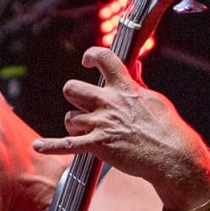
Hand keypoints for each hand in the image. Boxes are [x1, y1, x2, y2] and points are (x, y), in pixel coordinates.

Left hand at [33, 46, 209, 210]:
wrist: (171, 155)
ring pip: (70, 118)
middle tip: (85, 106)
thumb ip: (137, 82)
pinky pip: (68, 145)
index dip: (92, 55)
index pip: (104, 58)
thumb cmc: (166, 128)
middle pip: (72, 89)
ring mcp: (102, 124)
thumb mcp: (153, 99)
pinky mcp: (98, 145)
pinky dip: (51, 146)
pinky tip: (38, 146)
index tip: (87, 59)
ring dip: (75, 125)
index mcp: (125, 87)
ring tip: (87, 132)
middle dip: (74, 97)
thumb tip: (134, 65)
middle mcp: (109, 102)